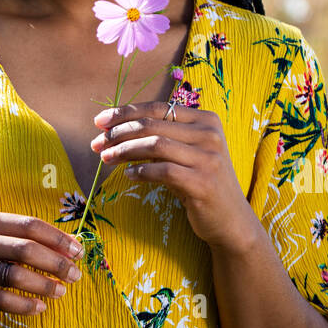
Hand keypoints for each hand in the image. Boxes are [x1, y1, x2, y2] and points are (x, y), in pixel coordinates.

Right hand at [0, 209, 83, 320]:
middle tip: (76, 275)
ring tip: (62, 292)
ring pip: (15, 274)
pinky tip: (40, 308)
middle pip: (25, 248)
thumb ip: (17, 240)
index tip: (79, 251)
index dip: (57, 238)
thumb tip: (67, 247)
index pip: (29, 225)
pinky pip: (1, 299)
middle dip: (56, 262)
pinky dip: (24, 305)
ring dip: (44, 284)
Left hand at [91, 101, 257, 252]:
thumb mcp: (186, 153)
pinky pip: (163, 171)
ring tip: (106, 158)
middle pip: (152, 125)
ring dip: (124, 151)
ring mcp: (208, 158)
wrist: (231, 220)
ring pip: (155, 146)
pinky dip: (141, 171)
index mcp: (206, 119)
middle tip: (97, 143)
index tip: (100, 121)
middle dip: (118, 133)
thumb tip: (115, 128)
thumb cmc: (200, 181)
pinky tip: (128, 175)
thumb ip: (162, 136)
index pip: (158, 108)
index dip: (126, 112)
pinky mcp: (203, 183)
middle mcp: (210, 134)